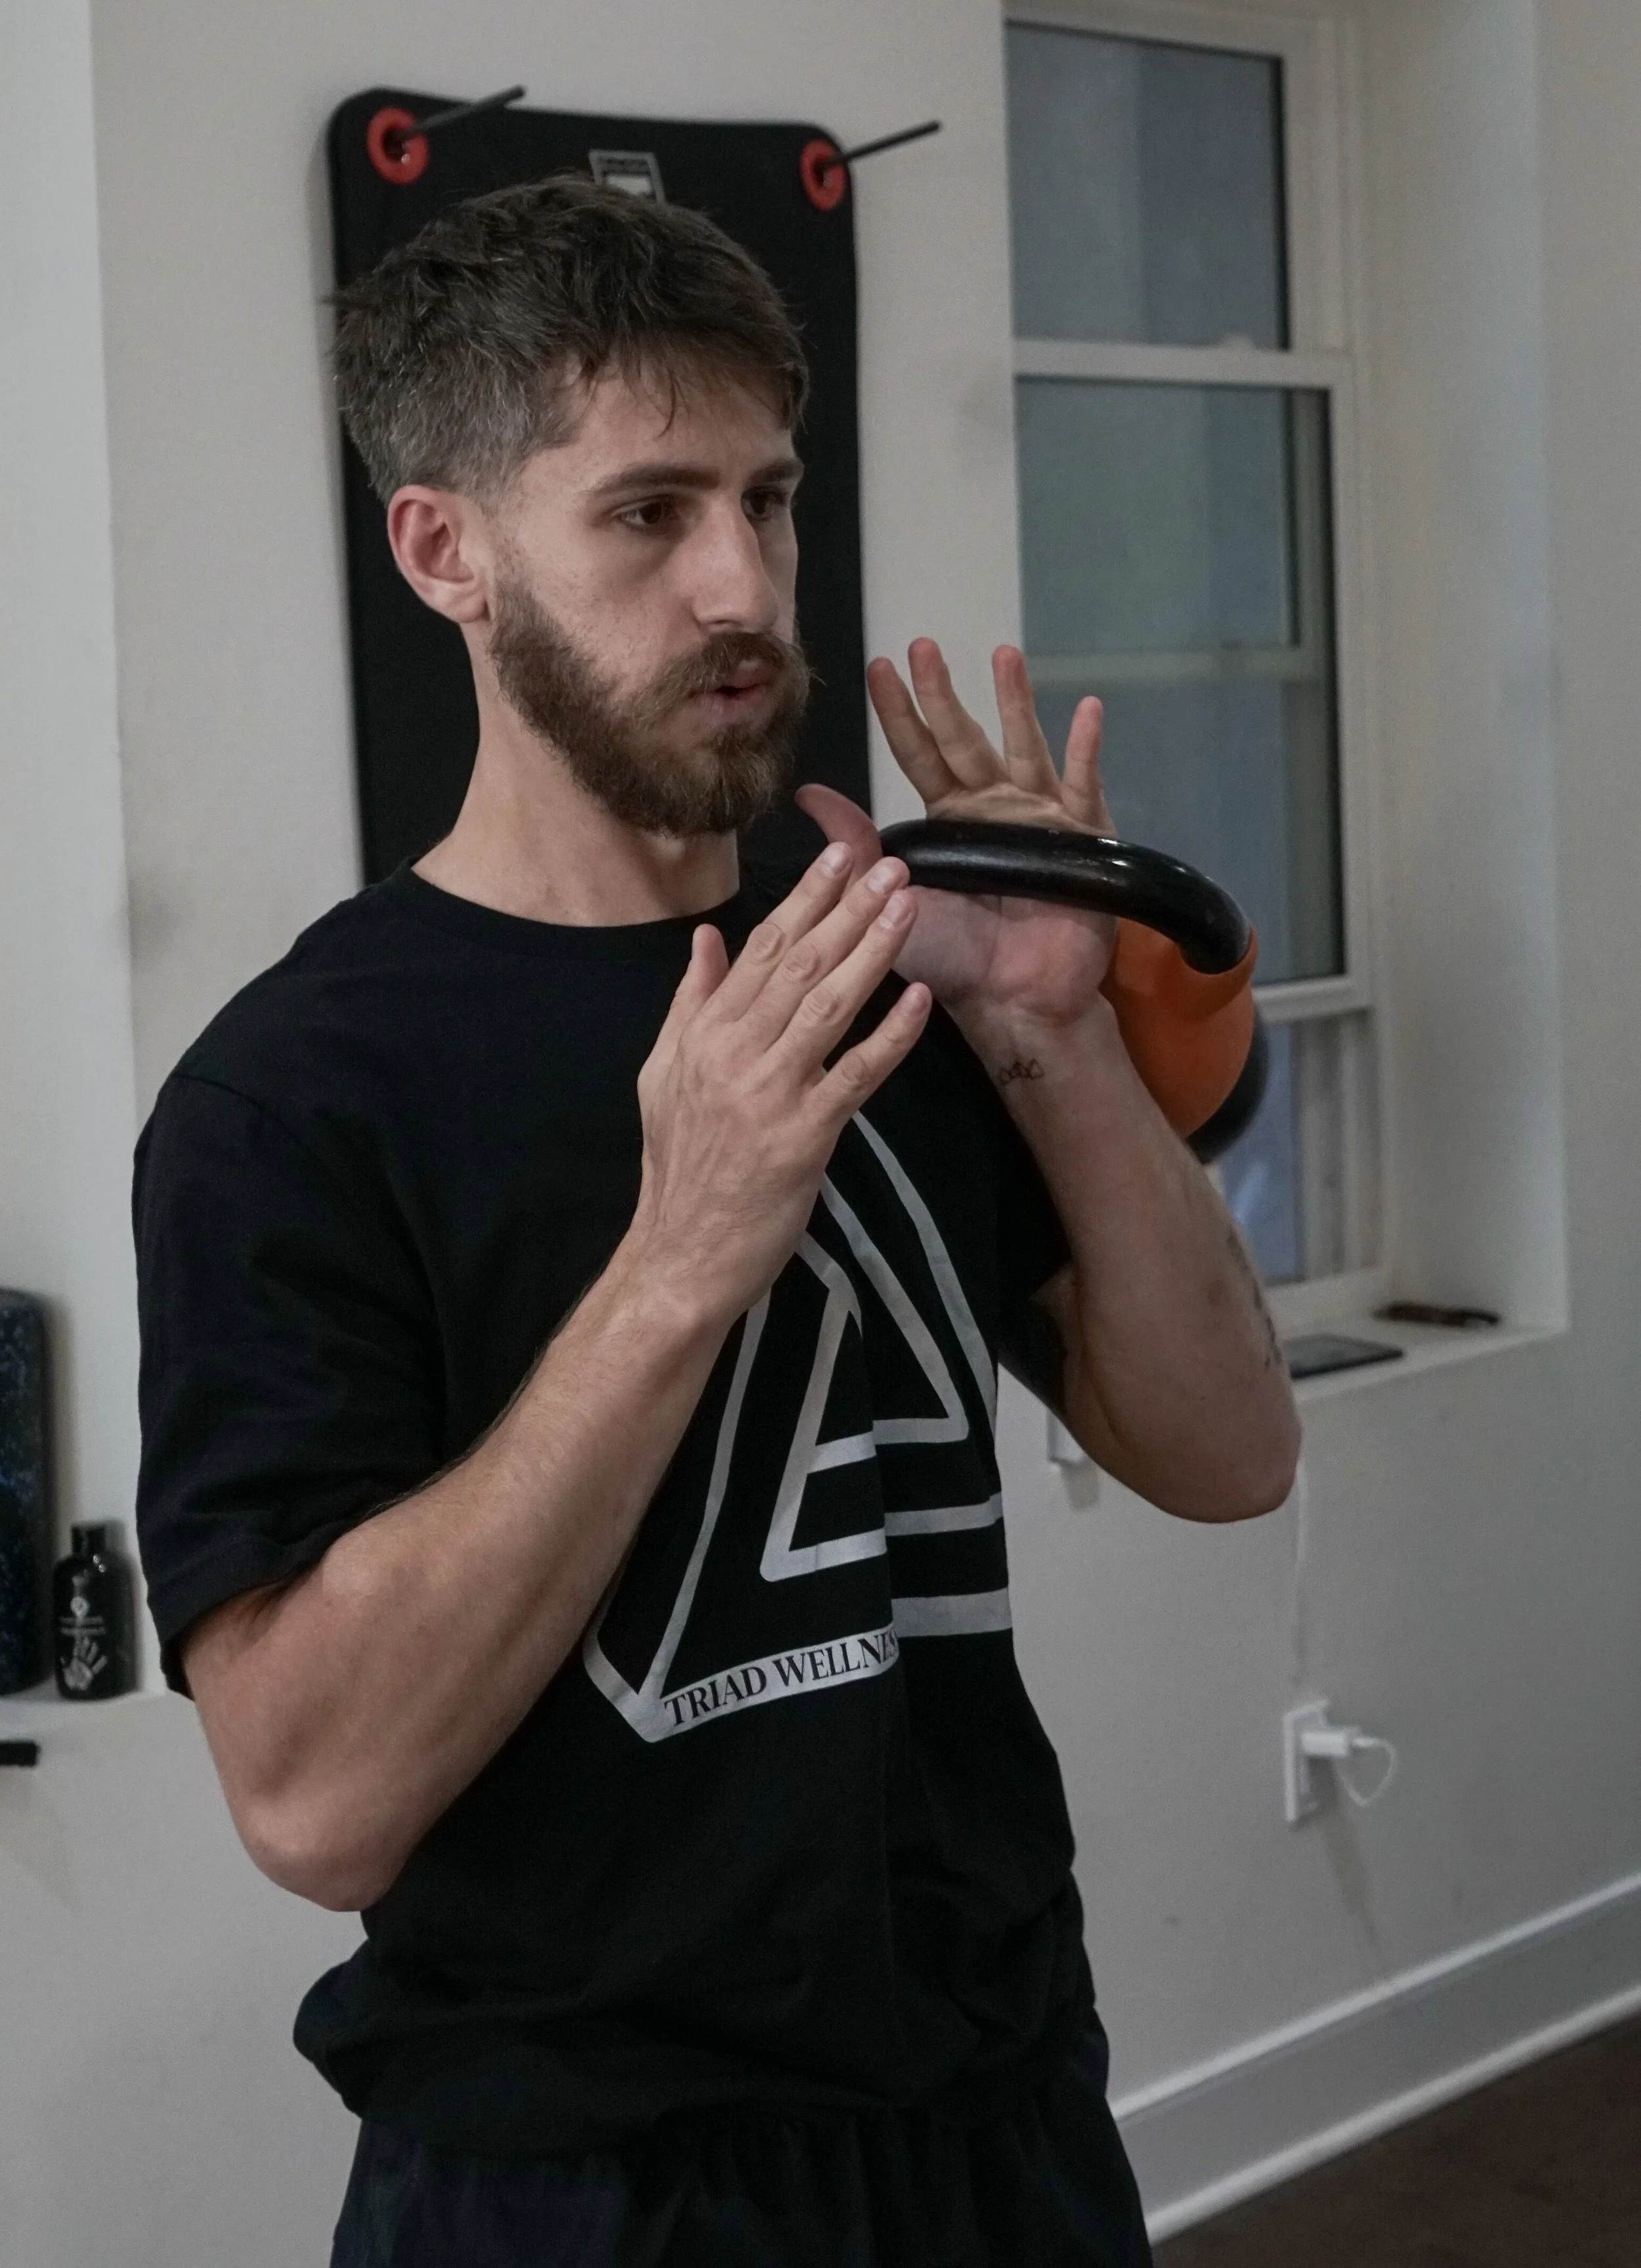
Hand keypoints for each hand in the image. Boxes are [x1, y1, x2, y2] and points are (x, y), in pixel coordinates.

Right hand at [625, 846, 930, 1326]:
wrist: (680, 1252)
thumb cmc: (679, 1166)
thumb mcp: (663, 1074)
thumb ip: (690, 1004)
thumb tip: (707, 940)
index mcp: (704, 1032)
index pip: (763, 948)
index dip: (807, 897)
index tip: (841, 855)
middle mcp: (735, 1051)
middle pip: (801, 964)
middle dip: (850, 908)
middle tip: (892, 865)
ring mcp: (770, 1092)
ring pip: (828, 1006)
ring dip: (873, 952)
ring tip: (909, 907)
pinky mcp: (803, 1136)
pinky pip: (855, 1075)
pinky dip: (889, 1036)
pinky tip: (919, 1002)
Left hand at [798, 639, 1114, 1029]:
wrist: (1011, 1003)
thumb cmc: (950, 960)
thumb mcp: (889, 899)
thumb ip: (855, 847)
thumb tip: (805, 795)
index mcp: (945, 821)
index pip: (917, 754)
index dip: (898, 713)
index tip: (878, 666)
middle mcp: (991, 808)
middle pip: (964, 739)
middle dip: (944, 693)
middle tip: (923, 645)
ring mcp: (1039, 818)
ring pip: (1024, 747)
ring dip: (1015, 701)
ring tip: (1003, 654)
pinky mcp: (1082, 839)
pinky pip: (1084, 786)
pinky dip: (1087, 749)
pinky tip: (1088, 709)